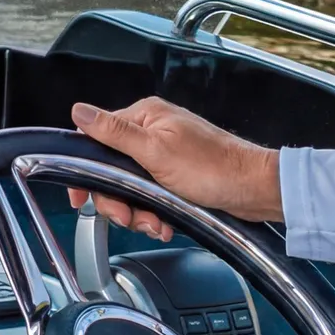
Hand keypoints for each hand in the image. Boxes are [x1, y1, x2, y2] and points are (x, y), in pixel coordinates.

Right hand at [65, 98, 281, 240]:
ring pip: (130, 187)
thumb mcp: (155, 151)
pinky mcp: (176, 175)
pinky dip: (154, 213)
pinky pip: (150, 196)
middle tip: (129, 215)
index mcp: (145, 117)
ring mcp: (165, 154)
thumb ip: (114, 132)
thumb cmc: (214, 168)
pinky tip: (164, 222)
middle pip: (112, 168)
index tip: (82, 196)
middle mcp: (153, 132)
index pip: (97, 139)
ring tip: (154, 222)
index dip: (88, 171)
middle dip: (119, 199)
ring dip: (138, 211)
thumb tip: (79, 112)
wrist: (255, 190)